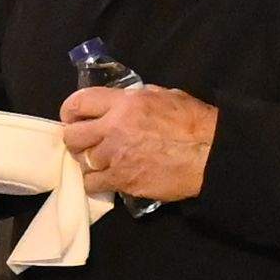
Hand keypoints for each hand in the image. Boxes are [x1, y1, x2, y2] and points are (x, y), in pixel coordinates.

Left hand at [61, 80, 217, 202]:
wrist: (209, 154)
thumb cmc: (193, 122)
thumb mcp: (163, 95)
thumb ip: (135, 98)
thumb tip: (120, 101)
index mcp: (123, 103)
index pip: (78, 102)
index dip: (70, 111)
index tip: (73, 117)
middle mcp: (114, 128)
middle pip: (72, 136)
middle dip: (75, 138)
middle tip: (84, 142)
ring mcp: (116, 157)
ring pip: (81, 161)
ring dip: (88, 161)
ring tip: (99, 161)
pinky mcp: (122, 181)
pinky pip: (93, 184)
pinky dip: (96, 182)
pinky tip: (106, 178)